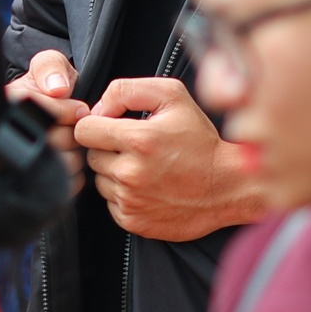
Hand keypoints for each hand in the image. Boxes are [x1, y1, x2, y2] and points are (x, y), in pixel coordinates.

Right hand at [7, 49, 88, 193]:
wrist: (39, 117)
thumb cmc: (45, 89)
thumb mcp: (46, 66)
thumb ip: (50, 67)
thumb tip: (57, 89)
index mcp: (6, 107)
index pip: (39, 113)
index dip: (65, 110)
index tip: (77, 108)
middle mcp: (5, 137)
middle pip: (55, 141)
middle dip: (73, 131)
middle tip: (73, 126)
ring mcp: (17, 167)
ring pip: (64, 165)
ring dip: (76, 153)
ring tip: (69, 143)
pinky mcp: (33, 190)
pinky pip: (68, 184)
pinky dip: (75, 173)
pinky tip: (66, 160)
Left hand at [74, 77, 266, 241]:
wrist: (227, 187)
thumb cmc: (201, 140)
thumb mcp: (173, 97)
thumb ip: (127, 90)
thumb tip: (98, 108)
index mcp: (138, 140)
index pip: (83, 130)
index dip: (97, 124)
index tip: (114, 125)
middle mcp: (130, 173)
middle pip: (90, 155)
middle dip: (108, 148)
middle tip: (136, 147)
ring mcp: (130, 200)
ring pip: (100, 180)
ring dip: (115, 172)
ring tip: (145, 167)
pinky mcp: (132, 221)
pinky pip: (110, 202)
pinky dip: (124, 194)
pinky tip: (148, 186)